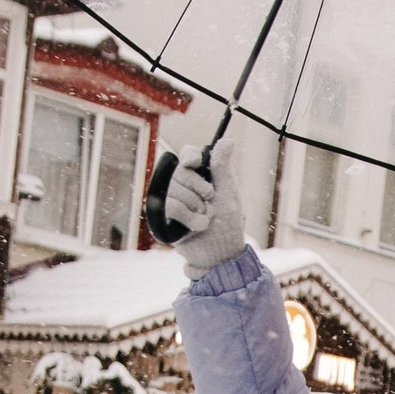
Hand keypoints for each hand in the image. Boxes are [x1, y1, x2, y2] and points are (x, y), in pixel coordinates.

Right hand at [168, 138, 247, 275]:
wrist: (220, 253)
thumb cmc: (229, 224)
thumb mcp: (228, 192)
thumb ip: (222, 166)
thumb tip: (228, 140)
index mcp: (203, 176)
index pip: (188, 154)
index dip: (189, 157)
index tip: (195, 164)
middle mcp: (186, 185)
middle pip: (180, 171)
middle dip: (198, 188)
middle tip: (210, 200)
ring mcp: (174, 200)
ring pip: (174, 189)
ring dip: (195, 206)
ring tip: (207, 218)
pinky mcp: (166, 216)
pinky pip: (169, 206)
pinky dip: (188, 217)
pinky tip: (198, 226)